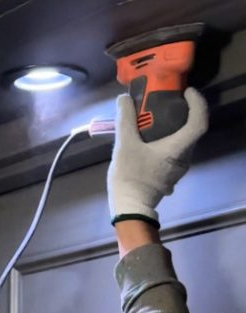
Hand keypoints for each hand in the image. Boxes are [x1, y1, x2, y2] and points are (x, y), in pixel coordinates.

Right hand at [108, 87, 208, 226]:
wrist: (129, 209)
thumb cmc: (130, 177)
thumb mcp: (124, 146)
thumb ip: (125, 120)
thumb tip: (124, 99)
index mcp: (178, 148)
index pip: (199, 121)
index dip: (197, 103)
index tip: (185, 93)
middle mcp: (184, 159)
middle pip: (190, 131)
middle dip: (182, 115)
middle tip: (166, 104)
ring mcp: (178, 170)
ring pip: (182, 144)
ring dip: (173, 131)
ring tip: (155, 123)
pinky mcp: (170, 178)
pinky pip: (174, 154)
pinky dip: (167, 144)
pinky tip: (152, 144)